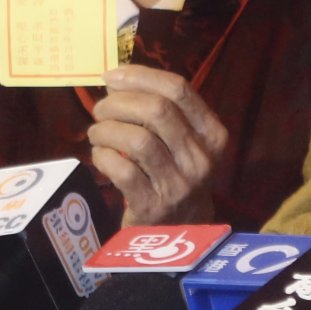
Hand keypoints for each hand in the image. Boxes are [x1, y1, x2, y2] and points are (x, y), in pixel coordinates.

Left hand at [87, 65, 228, 225]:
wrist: (183, 233)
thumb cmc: (176, 175)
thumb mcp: (183, 142)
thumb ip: (161, 111)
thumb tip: (117, 78)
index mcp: (213, 134)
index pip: (179, 89)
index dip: (140, 76)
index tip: (112, 76)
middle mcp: (202, 159)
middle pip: (157, 110)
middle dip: (119, 102)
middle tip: (100, 109)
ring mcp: (180, 186)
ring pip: (138, 140)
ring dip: (107, 130)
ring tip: (97, 133)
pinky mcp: (154, 208)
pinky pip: (123, 172)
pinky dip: (103, 157)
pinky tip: (100, 156)